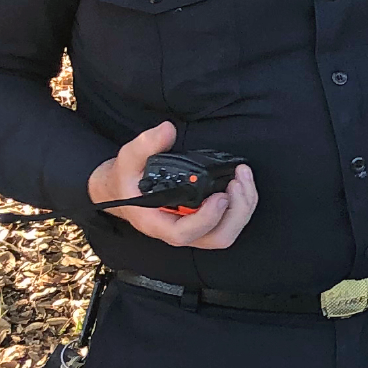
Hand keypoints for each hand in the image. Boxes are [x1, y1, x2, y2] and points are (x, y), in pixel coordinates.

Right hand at [87, 122, 256, 249]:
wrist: (124, 189)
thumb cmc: (127, 179)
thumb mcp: (128, 160)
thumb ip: (145, 145)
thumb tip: (166, 130)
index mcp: (157, 222)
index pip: (183, 234)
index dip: (205, 220)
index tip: (220, 196)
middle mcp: (180, 228)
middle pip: (217, 237)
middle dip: (236, 212)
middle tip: (238, 182)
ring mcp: (195, 226)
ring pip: (227, 231)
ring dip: (243, 206)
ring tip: (243, 176)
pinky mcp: (206, 218)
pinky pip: (230, 220)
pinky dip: (242, 202)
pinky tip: (241, 180)